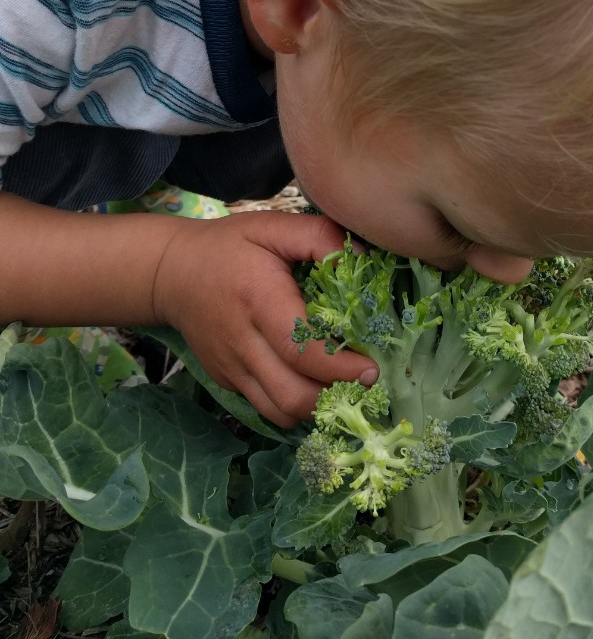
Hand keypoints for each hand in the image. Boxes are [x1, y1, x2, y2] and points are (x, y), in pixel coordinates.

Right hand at [150, 210, 378, 425]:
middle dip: (336, 397)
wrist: (172, 273)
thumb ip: (319, 236)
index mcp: (259, 301)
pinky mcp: (228, 381)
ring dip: (318, 408)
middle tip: (367, 381)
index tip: (372, 368)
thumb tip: (362, 258)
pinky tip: (316, 389)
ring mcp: (232, 368)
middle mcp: (243, 342)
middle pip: (292, 394)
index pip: (300, 349)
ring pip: (280, 411)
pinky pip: (266, 409)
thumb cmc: (230, 247)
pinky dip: (295, 407)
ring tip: (346, 389)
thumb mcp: (272, 227)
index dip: (340, 367)